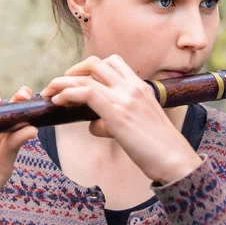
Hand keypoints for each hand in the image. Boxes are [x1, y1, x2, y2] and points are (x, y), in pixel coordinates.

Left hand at [41, 55, 201, 184]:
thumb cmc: (159, 150)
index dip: (90, 69)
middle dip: (73, 70)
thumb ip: (114, 119)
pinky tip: (58, 102)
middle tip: (59, 85)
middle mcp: (133, 86)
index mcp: (141, 87)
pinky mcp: (116, 112)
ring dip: (62, 81)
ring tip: (49, 92)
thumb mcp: (138, 126)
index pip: (113, 63)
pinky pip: (85, 92)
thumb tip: (93, 124)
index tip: (76, 81)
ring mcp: (125, 97)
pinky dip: (67, 93)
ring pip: (87, 74)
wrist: (176, 161)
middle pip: (97, 63)